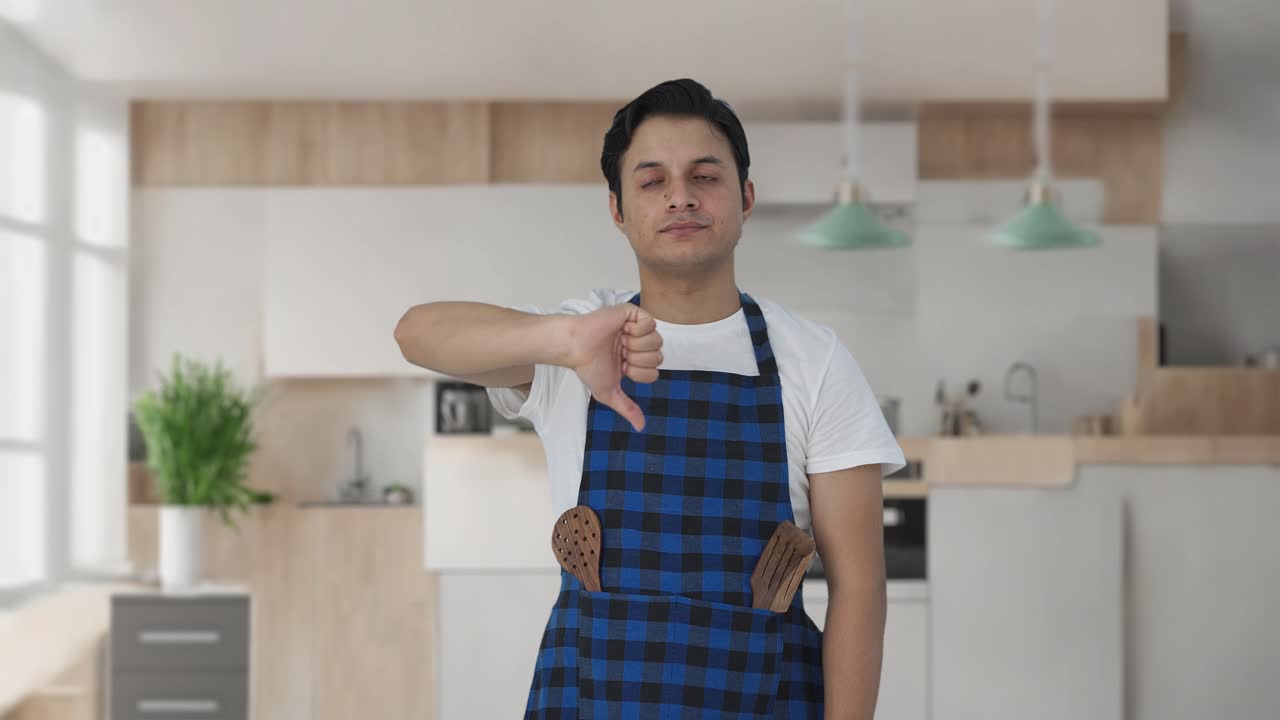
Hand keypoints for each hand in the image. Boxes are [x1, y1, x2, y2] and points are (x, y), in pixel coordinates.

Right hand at [566, 304, 662, 430]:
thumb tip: (641, 427)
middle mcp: (637, 344)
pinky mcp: (631, 313)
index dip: (639, 372)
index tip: (621, 367)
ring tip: (621, 342)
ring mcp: (635, 328)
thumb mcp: (609, 393)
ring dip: (638, 345)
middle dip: (639, 359)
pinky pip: (650, 322)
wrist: (576, 347)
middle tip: (621, 354)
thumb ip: (627, 408)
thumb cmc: (588, 367)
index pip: (654, 372)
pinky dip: (638, 330)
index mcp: (634, 361)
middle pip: (659, 356)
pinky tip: (624, 330)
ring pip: (657, 340)